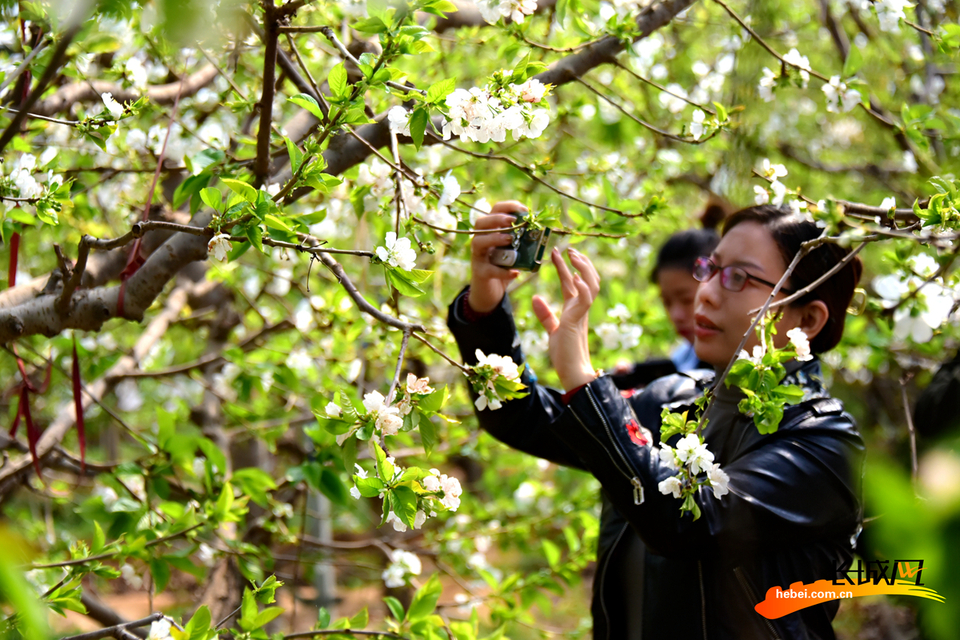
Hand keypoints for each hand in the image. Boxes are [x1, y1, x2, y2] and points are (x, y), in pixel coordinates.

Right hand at [467, 202, 525, 313]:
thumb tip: (541, 232)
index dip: (508, 206)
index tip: (523, 209)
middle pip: (480, 222)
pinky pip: (489, 270)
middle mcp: (481, 240)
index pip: (494, 211)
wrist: (491, 290)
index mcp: (491, 231)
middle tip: (512, 221)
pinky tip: (515, 273)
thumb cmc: (505, 265)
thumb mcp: (515, 251)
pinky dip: (502, 271)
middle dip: (497, 219)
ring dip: (494, 238)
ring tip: (509, 239)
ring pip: (478, 242)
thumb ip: (523, 241)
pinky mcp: (480, 272)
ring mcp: (478, 256)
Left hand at [532, 247, 600, 390]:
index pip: (571, 282)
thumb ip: (545, 314)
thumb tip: (536, 297)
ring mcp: (582, 314)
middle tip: (568, 248)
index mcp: (574, 309)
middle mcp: (580, 308)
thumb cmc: (565, 355)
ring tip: (573, 256)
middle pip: (585, 279)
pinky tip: (576, 277)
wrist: (573, 373)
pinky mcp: (579, 321)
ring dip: (583, 268)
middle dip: (578, 262)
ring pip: (591, 285)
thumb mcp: (552, 330)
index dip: (564, 266)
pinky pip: (585, 300)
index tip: (555, 251)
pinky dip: (582, 287)